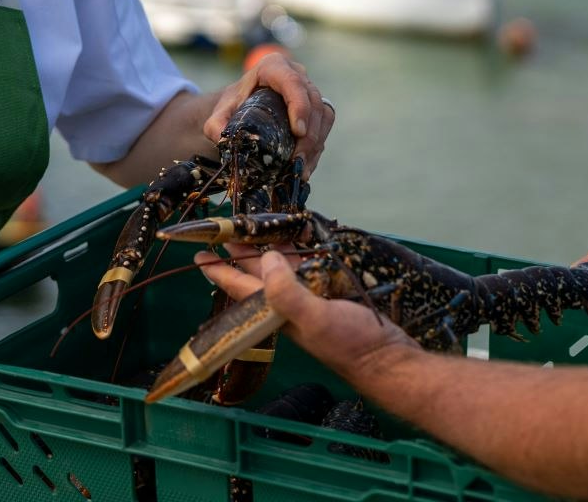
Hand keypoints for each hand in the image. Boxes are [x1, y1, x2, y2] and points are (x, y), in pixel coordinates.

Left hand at [199, 248, 412, 383]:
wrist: (388, 360)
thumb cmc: (351, 345)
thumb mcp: (315, 318)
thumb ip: (288, 292)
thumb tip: (266, 259)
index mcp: (277, 312)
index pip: (240, 287)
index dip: (219, 270)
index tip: (199, 254)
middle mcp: (288, 305)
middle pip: (258, 273)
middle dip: (242, 251)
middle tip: (229, 228)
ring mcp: (310, 300)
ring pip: (283, 268)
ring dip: (272, 247)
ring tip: (262, 227)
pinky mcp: (331, 295)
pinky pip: (309, 268)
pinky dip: (303, 251)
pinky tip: (303, 239)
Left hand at [201, 52, 334, 174]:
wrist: (243, 106)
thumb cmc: (234, 104)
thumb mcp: (221, 111)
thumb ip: (215, 123)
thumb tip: (221, 138)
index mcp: (274, 66)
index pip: (293, 83)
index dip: (300, 106)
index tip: (298, 132)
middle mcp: (297, 75)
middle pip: (313, 102)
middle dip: (309, 134)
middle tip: (296, 160)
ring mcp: (309, 91)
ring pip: (323, 115)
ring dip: (315, 144)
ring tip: (299, 169)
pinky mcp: (316, 109)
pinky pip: (324, 127)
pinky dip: (316, 149)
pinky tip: (303, 168)